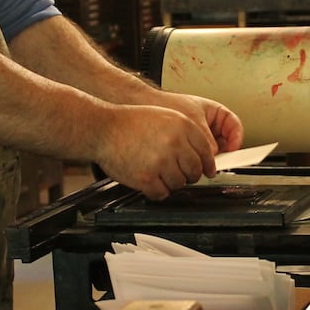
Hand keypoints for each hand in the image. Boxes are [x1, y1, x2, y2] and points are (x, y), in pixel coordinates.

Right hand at [92, 104, 218, 199]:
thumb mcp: (165, 117)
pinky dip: (156, 191)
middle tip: (178, 173)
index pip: (206, 152)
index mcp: (183, 126)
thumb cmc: (130, 122)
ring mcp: (161, 161)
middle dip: (189, 175)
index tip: (207, 171)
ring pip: (180, 184)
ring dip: (170, 183)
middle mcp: (175, 143)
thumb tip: (203, 154)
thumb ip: (186, 133)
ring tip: (157, 173)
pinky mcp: (147, 178)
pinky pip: (162, 193)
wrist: (103, 128)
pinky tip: (149, 181)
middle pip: (195, 171)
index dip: (207, 164)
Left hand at [160, 92, 244, 153]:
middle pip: (227, 141)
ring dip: (212, 157)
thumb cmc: (170, 104)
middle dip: (224, 151)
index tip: (233, 149)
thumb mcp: (192, 119)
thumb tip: (212, 154)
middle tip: (220, 160)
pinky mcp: (194, 145)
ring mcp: (203, 135)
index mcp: (217, 112)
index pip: (235, 125)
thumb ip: (205, 137)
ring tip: (205, 159)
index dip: (237, 138)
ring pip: (216, 150)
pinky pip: (204, 154)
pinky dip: (202, 159)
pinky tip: (197, 161)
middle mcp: (212, 125)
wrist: (150, 107)